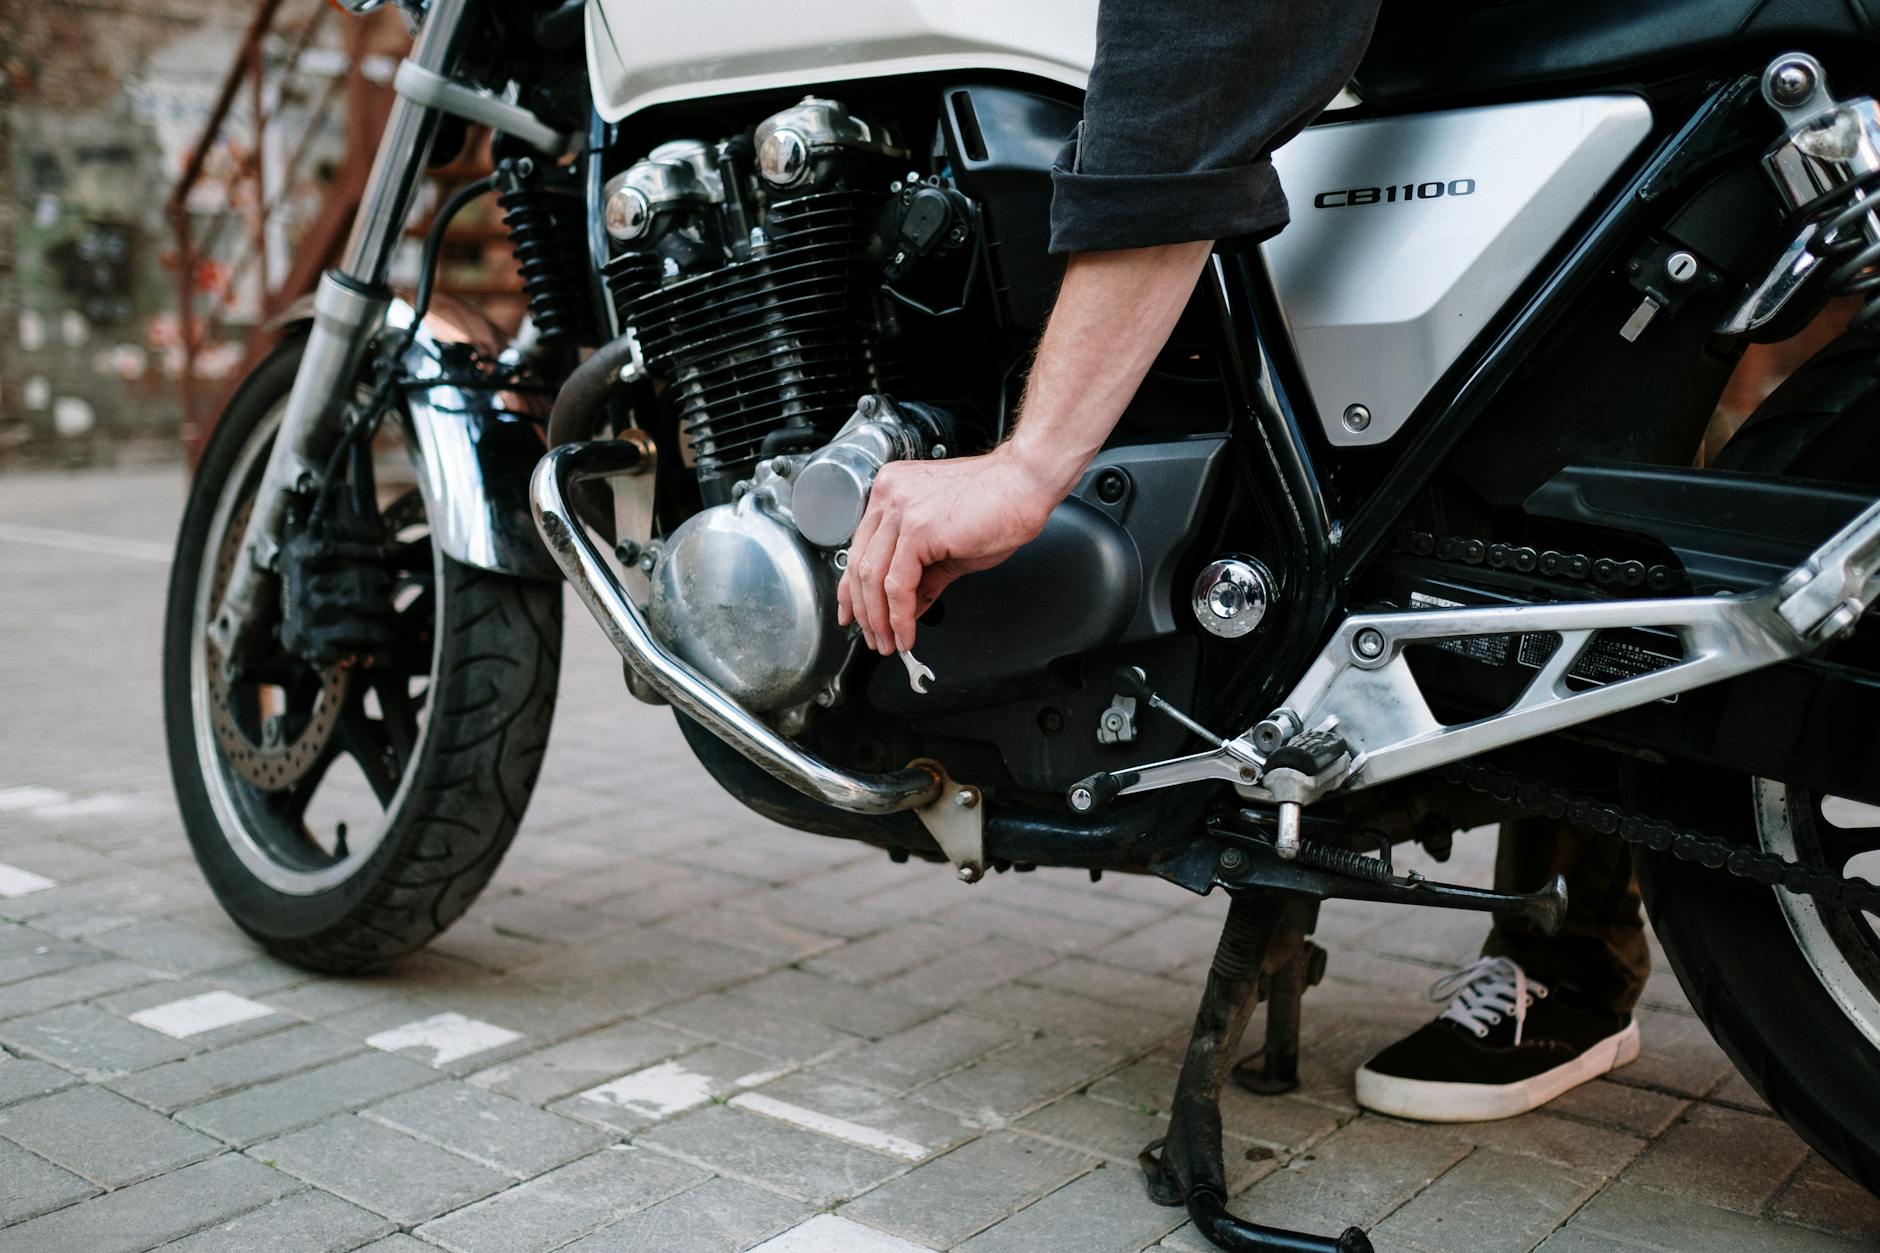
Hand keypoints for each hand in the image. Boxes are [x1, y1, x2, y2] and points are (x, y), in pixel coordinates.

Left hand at [835, 445, 1060, 654]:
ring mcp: (901, 510)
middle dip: (864, 610)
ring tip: (888, 642)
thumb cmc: (996, 505)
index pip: (859, 547)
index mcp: (890, 492)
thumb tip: (907, 608)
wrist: (1025, 485)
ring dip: (879, 619)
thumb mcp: (948, 547)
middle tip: (873, 637)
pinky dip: (899, 616)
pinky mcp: (918, 529)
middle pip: (859, 564)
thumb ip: (922, 577)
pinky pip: (898, 584)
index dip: (851, 588)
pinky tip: (905, 632)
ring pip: (872, 577)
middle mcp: (889, 496)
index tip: (854, 613)